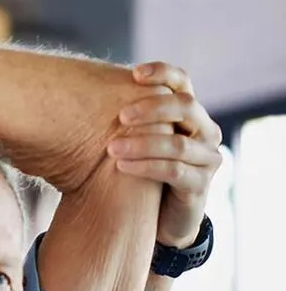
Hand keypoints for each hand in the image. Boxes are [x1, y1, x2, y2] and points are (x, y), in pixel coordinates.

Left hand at [109, 62, 223, 247]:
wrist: (159, 218)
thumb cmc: (140, 172)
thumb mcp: (135, 141)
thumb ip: (125, 119)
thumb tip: (83, 92)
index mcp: (189, 113)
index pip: (182, 81)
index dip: (162, 73)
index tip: (134, 73)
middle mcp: (204, 131)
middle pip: (186, 106)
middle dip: (152, 108)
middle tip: (121, 115)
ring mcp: (207, 158)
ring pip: (177, 144)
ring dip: (142, 144)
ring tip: (112, 148)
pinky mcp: (200, 185)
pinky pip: (174, 171)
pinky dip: (146, 167)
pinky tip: (122, 167)